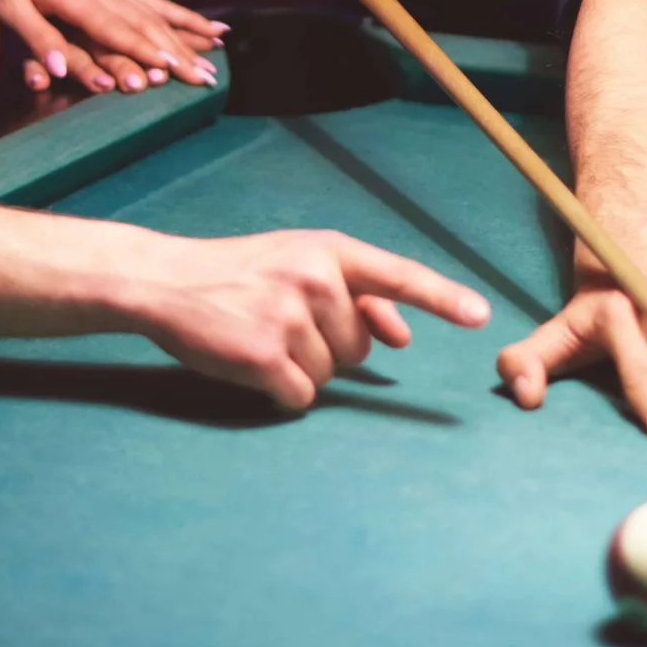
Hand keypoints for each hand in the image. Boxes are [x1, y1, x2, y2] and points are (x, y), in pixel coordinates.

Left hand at [0, 0, 226, 95]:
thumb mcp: (12, 12)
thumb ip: (38, 40)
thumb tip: (59, 71)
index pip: (117, 30)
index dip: (144, 50)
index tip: (170, 68)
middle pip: (148, 26)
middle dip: (179, 53)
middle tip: (204, 78)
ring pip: (161, 16)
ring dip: (191, 40)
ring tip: (215, 62)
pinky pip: (161, 4)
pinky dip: (189, 19)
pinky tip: (214, 29)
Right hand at [131, 229, 490, 409]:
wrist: (166, 280)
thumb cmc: (241, 274)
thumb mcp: (299, 263)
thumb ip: (355, 292)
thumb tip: (401, 333)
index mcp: (329, 249)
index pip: (397, 274)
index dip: (442, 296)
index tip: (481, 316)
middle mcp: (314, 278)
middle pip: (361, 345)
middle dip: (333, 347)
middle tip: (285, 324)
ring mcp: (288, 316)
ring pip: (331, 374)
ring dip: (303, 369)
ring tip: (263, 337)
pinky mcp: (262, 355)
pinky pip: (301, 396)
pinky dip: (281, 391)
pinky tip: (253, 364)